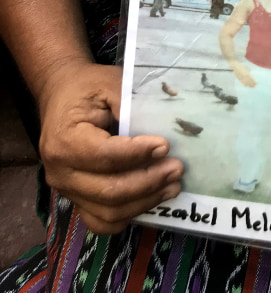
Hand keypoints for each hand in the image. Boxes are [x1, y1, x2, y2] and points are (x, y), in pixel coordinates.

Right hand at [37, 62, 182, 234]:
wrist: (61, 95)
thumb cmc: (88, 88)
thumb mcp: (109, 83)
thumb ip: (131, 102)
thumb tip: (163, 122)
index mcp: (65, 140)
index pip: (104, 156)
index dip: (137, 154)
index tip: (165, 146)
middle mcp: (60, 172)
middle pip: (108, 190)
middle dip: (148, 183)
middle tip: (177, 169)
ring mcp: (66, 190)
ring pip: (108, 212)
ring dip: (145, 202)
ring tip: (173, 186)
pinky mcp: (76, 199)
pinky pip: (102, 221)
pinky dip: (129, 214)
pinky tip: (152, 199)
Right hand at [231, 62, 255, 87]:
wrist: (236, 66)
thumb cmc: (241, 66)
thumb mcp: (246, 68)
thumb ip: (248, 71)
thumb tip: (250, 72)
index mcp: (247, 74)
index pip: (251, 79)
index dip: (254, 82)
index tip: (256, 83)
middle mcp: (245, 77)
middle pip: (249, 82)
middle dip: (252, 84)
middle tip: (254, 86)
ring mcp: (241, 78)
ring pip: (246, 83)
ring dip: (249, 85)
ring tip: (251, 87)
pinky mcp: (239, 79)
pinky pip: (242, 83)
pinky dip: (245, 85)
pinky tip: (246, 86)